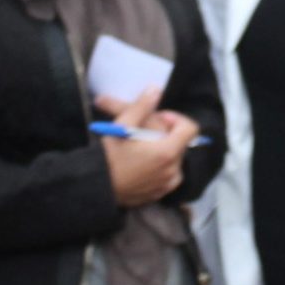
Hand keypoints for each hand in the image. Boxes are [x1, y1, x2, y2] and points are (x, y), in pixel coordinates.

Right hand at [96, 85, 193, 207]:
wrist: (94, 187)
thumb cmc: (108, 156)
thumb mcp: (122, 126)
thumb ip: (142, 106)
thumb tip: (156, 90)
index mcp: (167, 152)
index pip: (190, 129)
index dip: (176, 118)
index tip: (159, 117)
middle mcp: (173, 171)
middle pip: (180, 143)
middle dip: (165, 133)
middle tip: (142, 130)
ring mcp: (166, 185)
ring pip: (174, 159)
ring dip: (163, 150)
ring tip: (141, 147)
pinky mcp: (159, 194)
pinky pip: (167, 175)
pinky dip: (159, 167)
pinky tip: (139, 163)